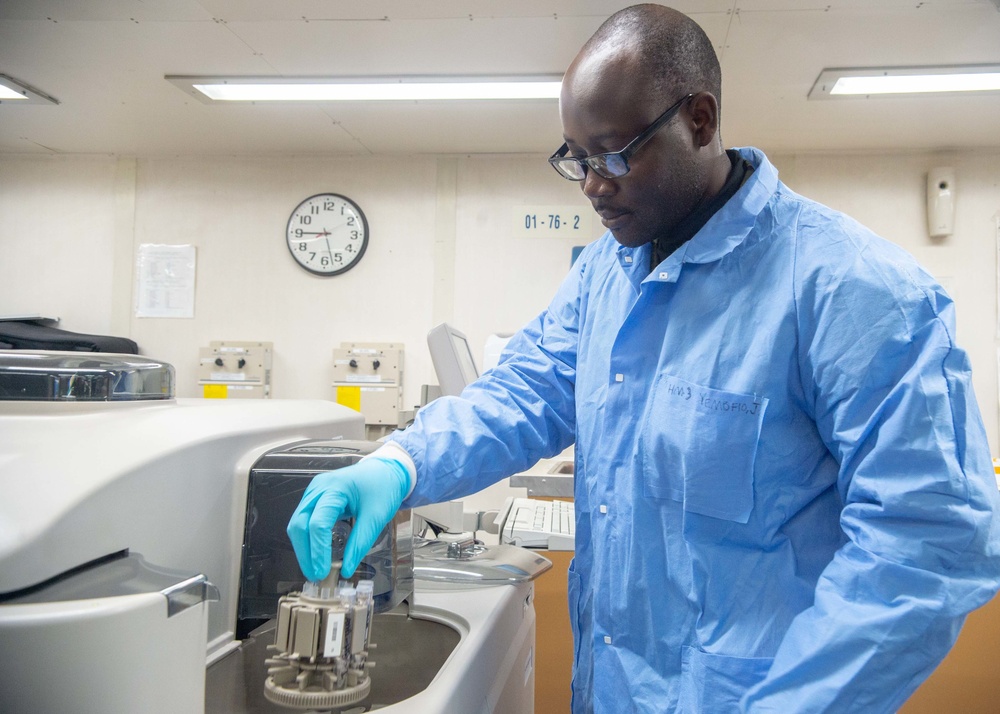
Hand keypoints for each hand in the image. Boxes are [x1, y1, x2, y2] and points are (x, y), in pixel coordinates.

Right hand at [286, 457, 410, 580]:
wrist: (386, 471)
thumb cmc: (383, 487)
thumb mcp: (376, 516)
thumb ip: (360, 543)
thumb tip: (346, 569)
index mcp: (335, 488)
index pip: (318, 522)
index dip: (317, 550)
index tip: (322, 571)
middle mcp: (319, 488)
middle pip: (299, 524)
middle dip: (304, 553)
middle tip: (316, 575)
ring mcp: (314, 492)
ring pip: (298, 524)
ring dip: (304, 548)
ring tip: (315, 569)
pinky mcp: (316, 499)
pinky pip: (305, 521)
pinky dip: (308, 540)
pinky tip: (316, 554)